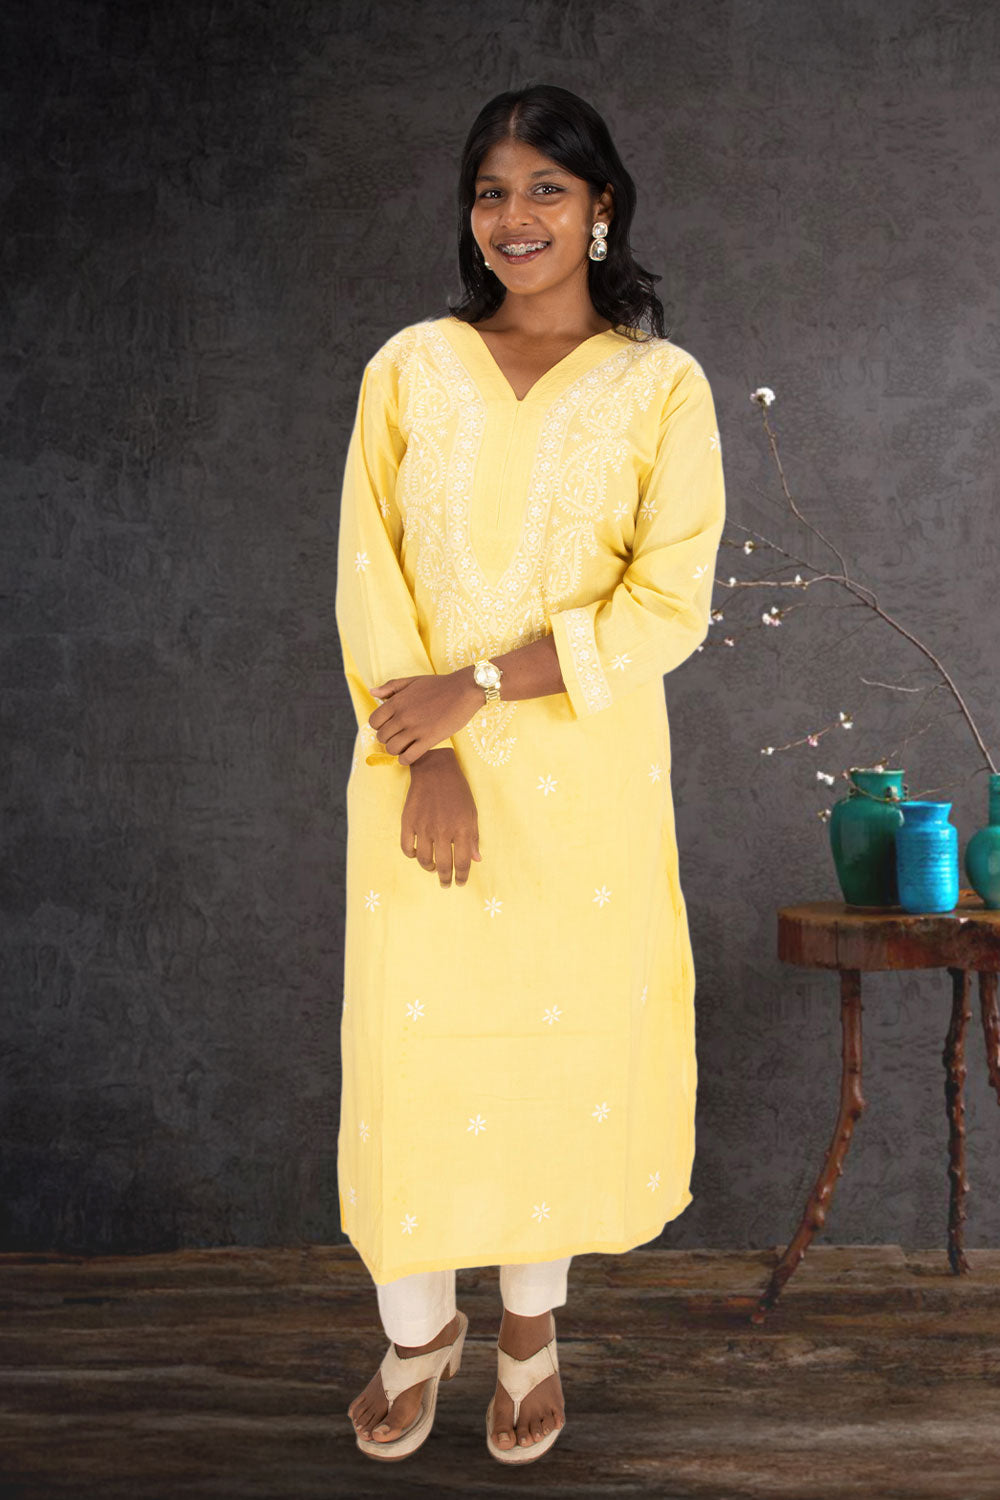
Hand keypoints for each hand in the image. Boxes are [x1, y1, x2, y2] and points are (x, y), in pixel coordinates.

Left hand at [369, 669, 479, 764]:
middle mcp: (403, 716)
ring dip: (396, 750)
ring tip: (405, 745)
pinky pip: (408, 757)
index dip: (379, 726)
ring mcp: (415, 729)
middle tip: (399, 736)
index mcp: (397, 702)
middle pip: (382, 737)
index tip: (389, 725)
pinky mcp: (429, 739)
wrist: (464, 690)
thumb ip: (390, 687)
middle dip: (388, 738)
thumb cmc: (439, 685)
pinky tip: (411, 753)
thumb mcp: (412, 681)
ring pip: (392, 749)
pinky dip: (406, 759)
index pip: (374, 721)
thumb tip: (372, 692)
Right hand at [401, 751, 481, 885]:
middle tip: (446, 884)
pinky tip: (418, 854)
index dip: (462, 876)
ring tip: (433, 868)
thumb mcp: (472, 812)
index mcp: (462, 829)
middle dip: (446, 879)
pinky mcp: (409, 822)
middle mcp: (443, 831)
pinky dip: (412, 855)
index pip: (462, 863)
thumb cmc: (458, 791)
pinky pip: (407, 848)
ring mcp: (424, 827)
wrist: (435, 770)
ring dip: (429, 868)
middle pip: (444, 866)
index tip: (460, 882)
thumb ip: (473, 837)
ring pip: (424, 860)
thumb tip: (475, 860)